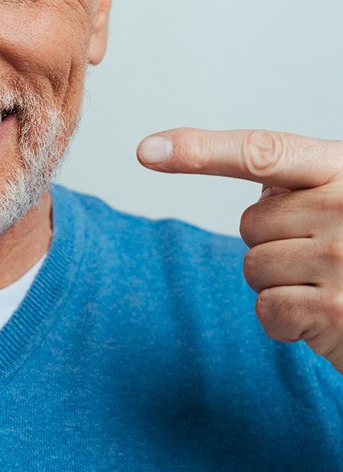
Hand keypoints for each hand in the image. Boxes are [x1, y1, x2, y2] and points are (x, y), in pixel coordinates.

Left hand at [137, 129, 342, 371]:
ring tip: (334, 286)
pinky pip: (266, 309)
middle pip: (251, 223)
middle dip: (276, 242)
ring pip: (254, 267)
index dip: (199, 150)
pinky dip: (288, 321)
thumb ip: (308, 189)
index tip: (147, 150)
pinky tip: (329, 318)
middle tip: (329, 257)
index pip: (260, 152)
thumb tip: (260, 196)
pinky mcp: (335, 310)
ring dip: (282, 283)